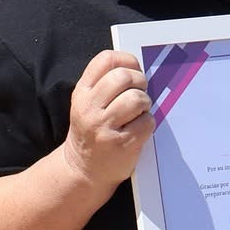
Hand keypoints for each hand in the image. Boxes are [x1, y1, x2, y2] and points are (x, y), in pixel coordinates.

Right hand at [62, 50, 153, 192]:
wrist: (83, 169)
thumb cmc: (91, 132)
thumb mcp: (87, 104)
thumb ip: (103, 84)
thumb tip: (135, 67)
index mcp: (81, 93)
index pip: (105, 60)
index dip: (126, 60)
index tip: (133, 70)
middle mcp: (90, 108)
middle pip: (123, 77)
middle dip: (139, 82)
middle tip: (140, 93)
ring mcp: (104, 127)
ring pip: (136, 99)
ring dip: (145, 103)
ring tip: (139, 112)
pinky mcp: (121, 144)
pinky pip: (146, 122)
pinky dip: (148, 123)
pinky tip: (139, 129)